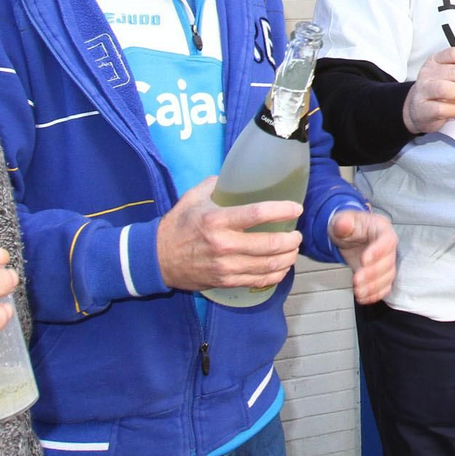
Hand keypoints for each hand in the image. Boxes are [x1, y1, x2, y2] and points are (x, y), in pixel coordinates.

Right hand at [157, 177, 303, 291]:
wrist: (157, 259)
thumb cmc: (177, 226)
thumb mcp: (193, 198)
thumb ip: (216, 184)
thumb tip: (236, 174)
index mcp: (216, 220)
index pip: (257, 214)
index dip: (282, 210)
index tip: (296, 208)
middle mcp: (223, 245)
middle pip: (269, 244)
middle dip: (290, 240)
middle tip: (297, 234)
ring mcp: (225, 266)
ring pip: (267, 266)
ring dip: (287, 258)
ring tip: (293, 250)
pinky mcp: (225, 281)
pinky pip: (258, 281)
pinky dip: (275, 275)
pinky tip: (282, 267)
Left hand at [329, 209, 396, 304]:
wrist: (348, 235)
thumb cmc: (347, 225)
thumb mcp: (341, 220)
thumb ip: (343, 222)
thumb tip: (343, 224)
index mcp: (382, 228)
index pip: (387, 240)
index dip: (378, 251)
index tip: (364, 260)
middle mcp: (388, 245)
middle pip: (389, 261)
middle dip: (373, 273)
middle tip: (356, 280)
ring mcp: (386, 261)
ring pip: (388, 276)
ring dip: (374, 287)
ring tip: (358, 292)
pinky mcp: (381, 274)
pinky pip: (385, 286)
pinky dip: (375, 294)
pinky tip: (363, 298)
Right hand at [402, 46, 454, 134]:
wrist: (417, 109)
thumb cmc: (439, 91)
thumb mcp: (451, 77)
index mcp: (436, 60)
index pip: (454, 54)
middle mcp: (428, 73)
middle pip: (454, 72)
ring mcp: (423, 91)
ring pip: (446, 89)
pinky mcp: (423, 109)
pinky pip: (441, 108)